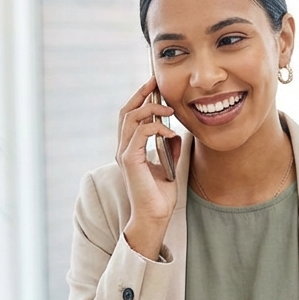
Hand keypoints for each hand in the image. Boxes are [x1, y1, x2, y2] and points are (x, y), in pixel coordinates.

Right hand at [117, 77, 181, 256]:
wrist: (155, 216)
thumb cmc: (159, 195)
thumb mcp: (168, 165)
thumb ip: (169, 148)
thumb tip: (174, 133)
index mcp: (130, 148)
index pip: (130, 116)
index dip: (140, 98)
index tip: (154, 85)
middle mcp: (123, 148)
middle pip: (126, 111)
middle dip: (141, 94)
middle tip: (156, 83)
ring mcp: (125, 153)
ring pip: (131, 118)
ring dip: (151, 108)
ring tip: (169, 109)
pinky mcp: (130, 160)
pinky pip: (141, 132)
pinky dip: (156, 126)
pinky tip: (170, 131)